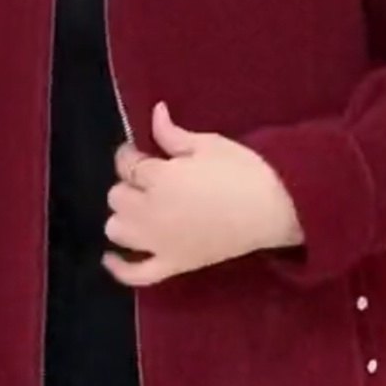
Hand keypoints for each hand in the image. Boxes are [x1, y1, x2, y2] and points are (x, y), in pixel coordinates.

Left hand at [103, 102, 301, 288]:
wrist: (275, 210)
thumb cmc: (244, 172)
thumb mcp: (208, 144)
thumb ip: (172, 133)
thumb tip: (154, 112)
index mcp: (158, 178)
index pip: (127, 164)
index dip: (130, 154)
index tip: (141, 152)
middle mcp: (150, 212)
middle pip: (117, 196)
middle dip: (129, 184)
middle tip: (150, 180)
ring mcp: (159, 242)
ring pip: (117, 229)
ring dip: (124, 217)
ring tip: (141, 209)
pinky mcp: (173, 264)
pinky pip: (135, 273)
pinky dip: (119, 268)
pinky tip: (110, 257)